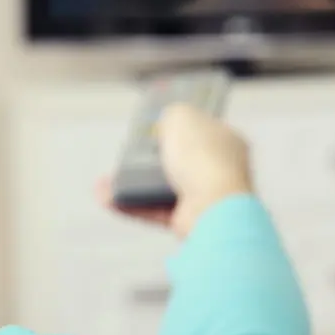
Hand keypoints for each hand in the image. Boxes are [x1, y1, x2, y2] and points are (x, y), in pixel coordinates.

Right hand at [98, 105, 252, 237]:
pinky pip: (153, 210)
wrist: (213, 208)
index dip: (178, 126)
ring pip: (161, 188)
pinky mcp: (187, 221)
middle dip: (149, 157)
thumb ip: (174, 113)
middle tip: (126, 152)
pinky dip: (131, 204)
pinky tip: (108, 197)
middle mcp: (217, 170)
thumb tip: (167, 120)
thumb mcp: (184, 117)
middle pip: (177, 160)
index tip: (155, 125)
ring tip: (108, 180)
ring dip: (132, 184)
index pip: (201, 129)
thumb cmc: (204, 158)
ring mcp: (203, 197)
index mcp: (226, 142)